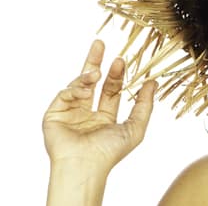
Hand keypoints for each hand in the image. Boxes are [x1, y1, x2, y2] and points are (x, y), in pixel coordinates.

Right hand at [42, 40, 156, 174]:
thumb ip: (145, 104)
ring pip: (78, 85)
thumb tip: (153, 82)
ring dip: (87, 76)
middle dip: (95, 62)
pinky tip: (85, 87)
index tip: (121, 59)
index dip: (116, 74)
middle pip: (92, 81)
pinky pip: (65, 94)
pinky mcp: (54, 114)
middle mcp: (86, 114)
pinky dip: (75, 88)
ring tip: (96, 73)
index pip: (111, 90)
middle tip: (100, 43)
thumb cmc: (110, 152)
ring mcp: (70, 113)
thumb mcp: (135, 126)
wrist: (85, 165)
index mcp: (104, 118)